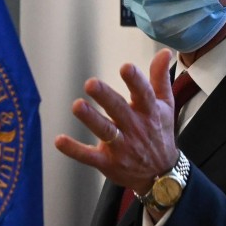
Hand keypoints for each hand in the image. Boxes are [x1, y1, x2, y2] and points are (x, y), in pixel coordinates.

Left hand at [54, 48, 178, 192]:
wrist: (161, 173)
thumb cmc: (159, 133)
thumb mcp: (165, 105)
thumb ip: (160, 78)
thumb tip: (164, 52)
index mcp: (148, 111)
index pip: (143, 93)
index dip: (135, 80)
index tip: (126, 67)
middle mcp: (135, 127)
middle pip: (119, 110)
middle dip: (105, 96)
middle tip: (91, 83)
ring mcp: (121, 146)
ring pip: (104, 131)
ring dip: (90, 119)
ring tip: (77, 106)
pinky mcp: (108, 162)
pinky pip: (89, 156)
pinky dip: (74, 149)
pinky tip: (59, 140)